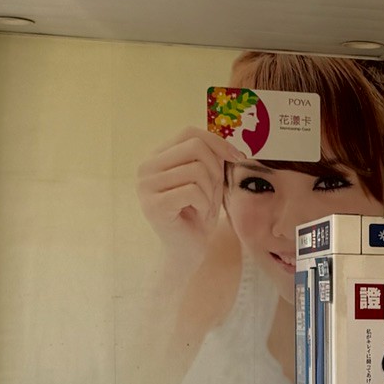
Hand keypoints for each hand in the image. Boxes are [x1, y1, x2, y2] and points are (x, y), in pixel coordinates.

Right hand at [136, 126, 238, 264]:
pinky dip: (205, 205)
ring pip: (197, 170)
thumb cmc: (198, 213)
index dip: (218, 143)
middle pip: (195, 147)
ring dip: (210, 192)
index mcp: (157, 157)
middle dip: (215, 170)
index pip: (189, 133)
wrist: (188, 250)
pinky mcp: (154, 205)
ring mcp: (146, 186)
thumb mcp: (209, 179)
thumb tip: (229, 146)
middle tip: (213, 193)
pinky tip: (197, 215)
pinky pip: (194, 191)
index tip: (237, 159)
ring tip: (203, 206)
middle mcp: (146, 167)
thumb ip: (212, 157)